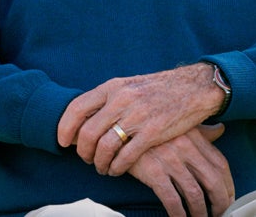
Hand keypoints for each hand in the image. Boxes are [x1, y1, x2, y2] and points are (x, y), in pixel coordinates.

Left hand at [57, 64, 223, 176]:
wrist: (193, 88)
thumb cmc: (158, 89)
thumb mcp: (129, 85)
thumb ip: (108, 99)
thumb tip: (82, 116)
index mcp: (113, 87)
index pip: (77, 108)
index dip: (65, 128)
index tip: (63, 142)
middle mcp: (122, 100)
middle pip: (87, 133)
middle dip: (82, 152)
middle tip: (86, 159)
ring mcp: (137, 116)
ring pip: (104, 147)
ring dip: (99, 163)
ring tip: (102, 168)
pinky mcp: (153, 132)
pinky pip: (125, 157)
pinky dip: (117, 168)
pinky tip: (117, 170)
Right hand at [128, 124, 233, 216]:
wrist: (119, 126)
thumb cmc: (150, 126)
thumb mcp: (178, 123)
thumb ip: (201, 131)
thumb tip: (220, 130)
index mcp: (194, 136)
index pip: (221, 164)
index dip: (228, 185)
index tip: (229, 198)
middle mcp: (186, 148)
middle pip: (213, 181)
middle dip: (221, 203)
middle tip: (220, 215)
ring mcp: (170, 160)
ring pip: (195, 194)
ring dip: (200, 213)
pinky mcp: (153, 171)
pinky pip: (172, 199)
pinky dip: (179, 214)